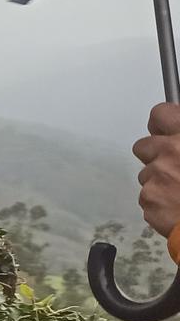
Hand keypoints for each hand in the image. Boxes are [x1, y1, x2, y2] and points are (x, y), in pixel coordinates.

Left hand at [133, 102, 179, 236]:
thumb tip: (179, 137)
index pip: (160, 114)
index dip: (162, 124)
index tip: (166, 131)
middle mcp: (169, 152)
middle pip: (144, 146)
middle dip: (156, 155)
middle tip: (175, 166)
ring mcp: (156, 177)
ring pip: (147, 173)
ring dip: (160, 180)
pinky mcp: (149, 200)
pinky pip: (148, 196)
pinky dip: (160, 201)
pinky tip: (178, 205)